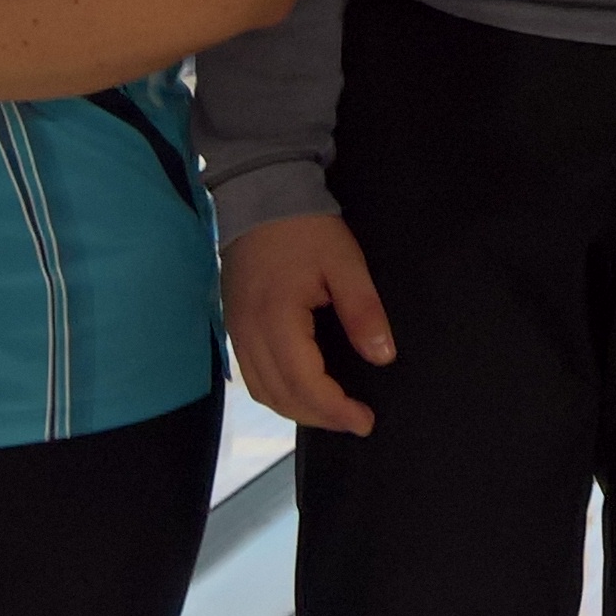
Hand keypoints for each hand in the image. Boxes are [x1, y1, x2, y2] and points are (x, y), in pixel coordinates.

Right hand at [226, 212, 393, 434]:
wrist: (261, 194)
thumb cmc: (306, 228)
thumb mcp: (345, 262)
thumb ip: (363, 311)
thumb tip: (382, 357)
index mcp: (276, 319)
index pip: (305, 382)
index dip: (335, 409)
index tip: (365, 421)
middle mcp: (248, 333)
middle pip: (280, 395)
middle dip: (319, 416)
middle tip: (355, 421)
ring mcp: (236, 331)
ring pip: (262, 391)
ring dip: (297, 409)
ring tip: (333, 412)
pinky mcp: (234, 326)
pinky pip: (252, 375)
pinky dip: (278, 393)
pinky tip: (303, 391)